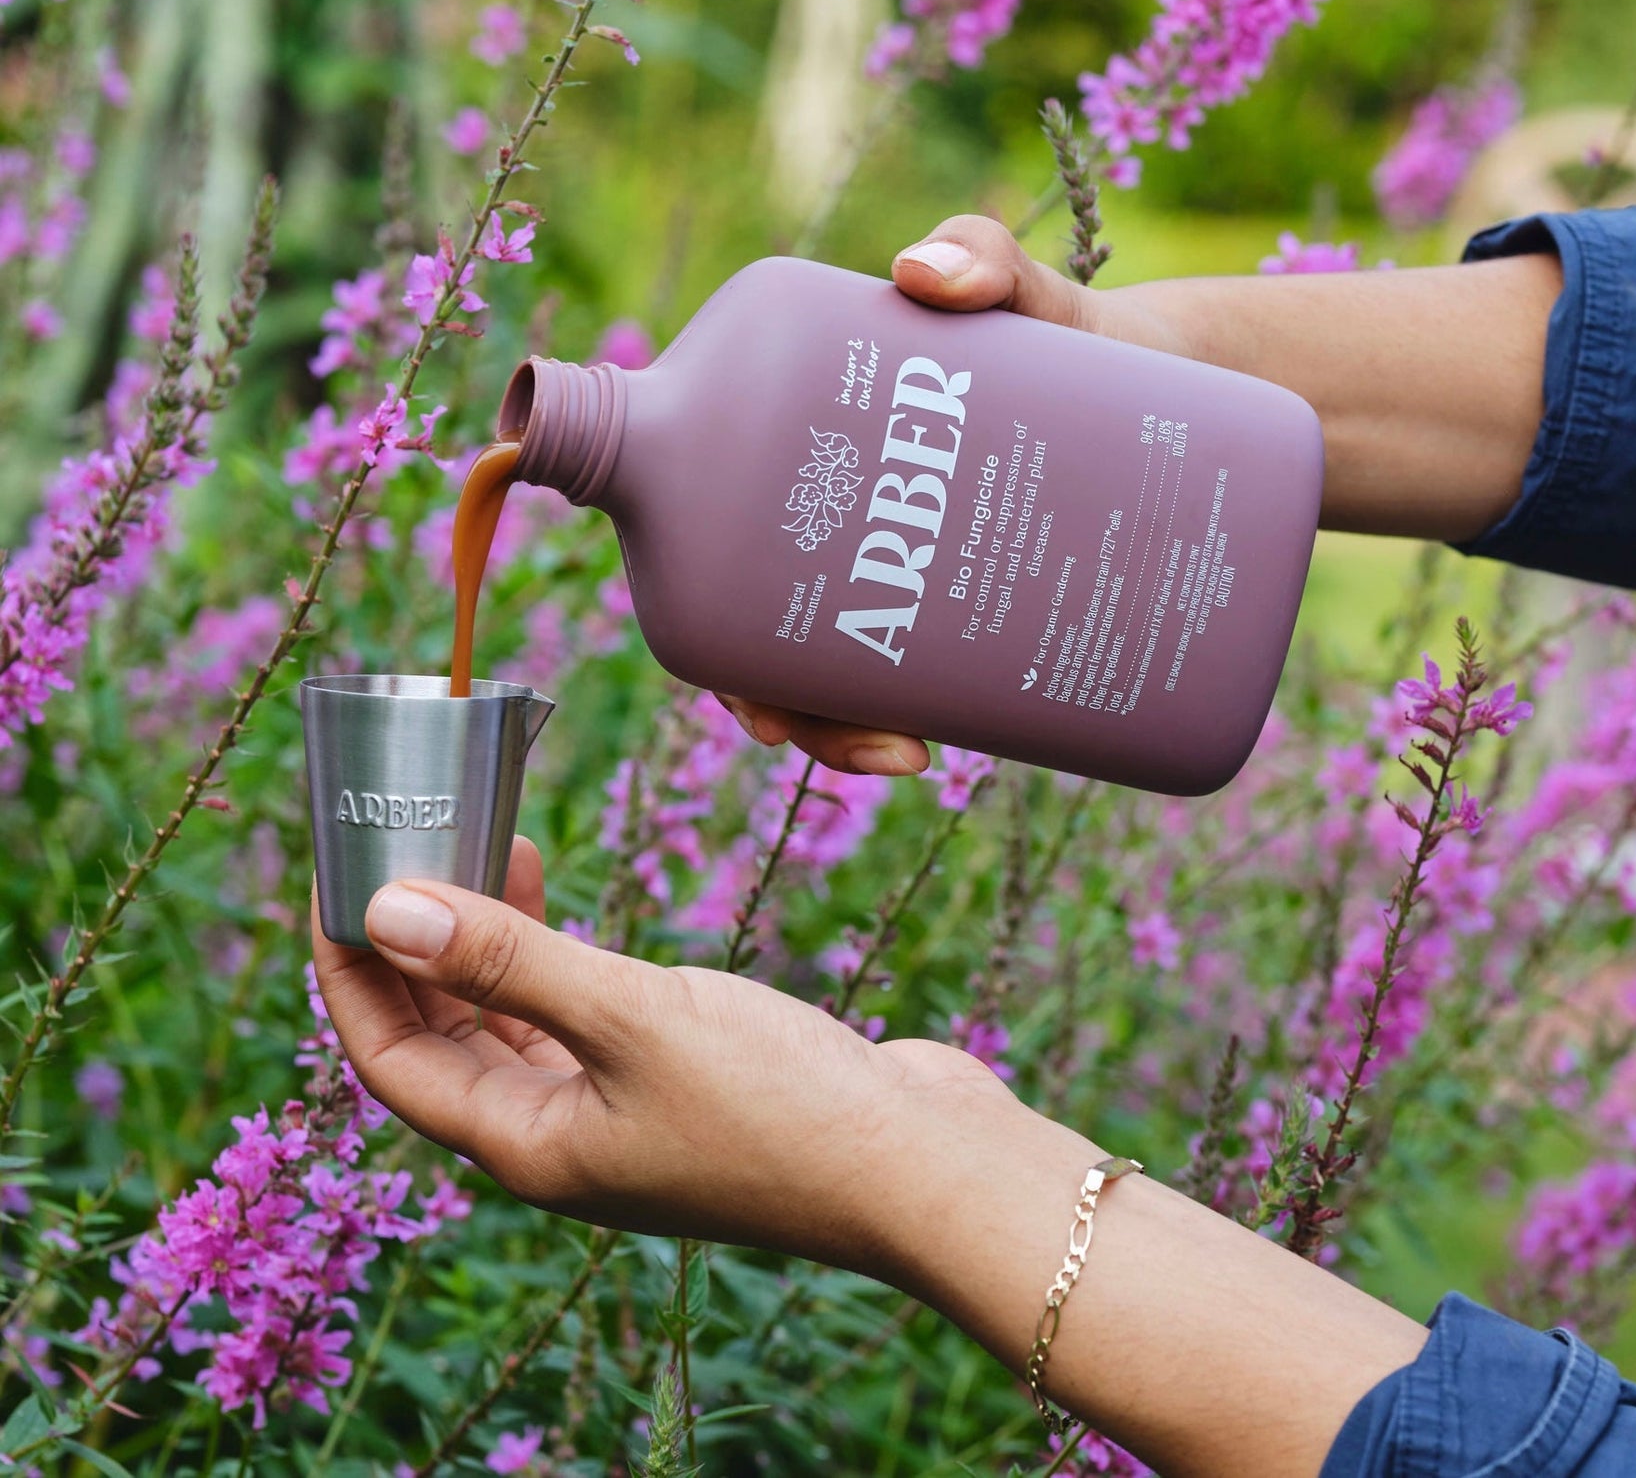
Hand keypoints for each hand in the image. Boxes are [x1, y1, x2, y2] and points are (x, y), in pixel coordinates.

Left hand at [310, 838, 1020, 1270]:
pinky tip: (564, 899)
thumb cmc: (781, 1108)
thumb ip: (512, 960)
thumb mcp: (633, 1017)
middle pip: (448, 1038)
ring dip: (488, 943)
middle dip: (415, 947)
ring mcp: (621, 1116)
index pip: (394, 1058)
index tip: (335, 876)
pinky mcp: (680, 1086)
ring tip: (486, 845)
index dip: (352, 970)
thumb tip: (384, 910)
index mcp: (529, 1148)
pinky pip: (581, 1015)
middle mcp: (562, 1140)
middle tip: (406, 844)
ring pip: (516, 1022)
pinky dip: (557, 956)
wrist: (924, 1166)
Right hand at [716, 213, 1190, 777]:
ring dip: (840, 731)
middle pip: (765, 632)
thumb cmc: (1062, 331)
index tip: (750, 678)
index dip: (703, 612)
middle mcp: (834, 523)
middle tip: (866, 737)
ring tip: (909, 753)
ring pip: (834, 672)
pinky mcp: (966, 612)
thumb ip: (983, 258)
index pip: (714, 533)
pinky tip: (938, 746)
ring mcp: (899, 574)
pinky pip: (910, 679)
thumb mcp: (1026, 295)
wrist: (1164, 386)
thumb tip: (921, 274)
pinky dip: (903, 719)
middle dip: (786, 705)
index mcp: (799, 447)